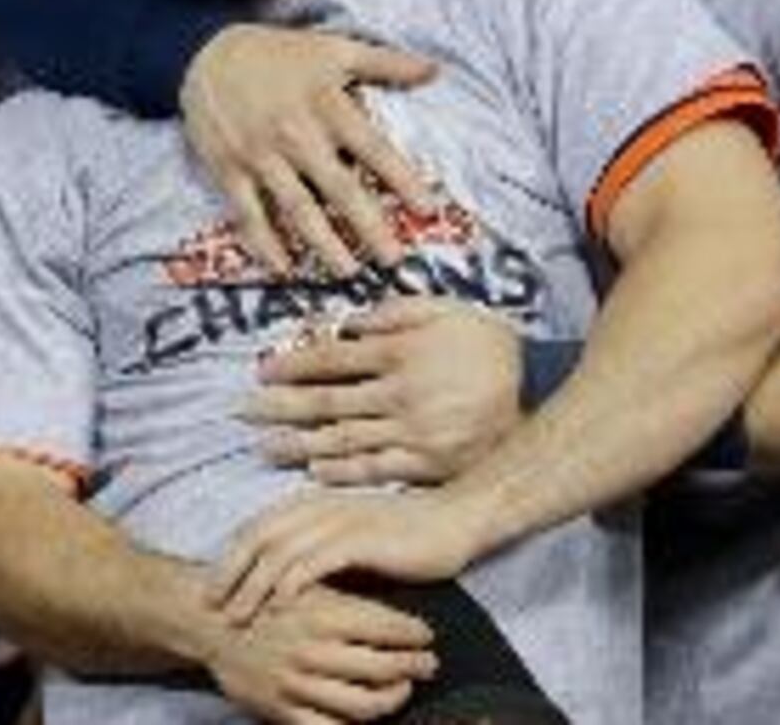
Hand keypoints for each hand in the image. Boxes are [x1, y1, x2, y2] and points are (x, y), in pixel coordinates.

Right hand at [187, 24, 438, 276]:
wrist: (205, 53)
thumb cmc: (279, 54)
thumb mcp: (334, 48)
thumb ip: (385, 62)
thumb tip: (435, 70)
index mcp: (327, 104)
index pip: (373, 148)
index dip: (402, 179)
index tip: (427, 210)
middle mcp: (296, 134)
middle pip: (339, 188)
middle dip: (369, 227)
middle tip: (394, 259)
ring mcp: (260, 155)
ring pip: (297, 208)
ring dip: (324, 244)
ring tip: (349, 272)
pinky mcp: (229, 169)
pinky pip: (248, 213)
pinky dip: (264, 243)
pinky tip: (283, 268)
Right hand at [198, 581, 438, 724]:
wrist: (210, 621)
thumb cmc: (266, 597)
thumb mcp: (307, 584)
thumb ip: (347, 598)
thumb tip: (397, 612)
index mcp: (324, 612)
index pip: (389, 628)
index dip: (416, 635)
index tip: (427, 636)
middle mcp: (314, 650)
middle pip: (385, 669)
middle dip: (415, 668)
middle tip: (428, 664)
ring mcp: (298, 683)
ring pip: (365, 704)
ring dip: (393, 699)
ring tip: (402, 690)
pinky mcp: (281, 709)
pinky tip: (364, 716)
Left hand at [211, 487, 491, 625]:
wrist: (452, 522)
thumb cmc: (401, 534)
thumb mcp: (349, 536)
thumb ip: (315, 546)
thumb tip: (280, 577)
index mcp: (311, 502)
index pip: (255, 527)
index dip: (229, 558)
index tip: (212, 590)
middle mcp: (319, 505)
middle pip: (258, 536)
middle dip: (230, 573)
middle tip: (213, 606)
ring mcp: (339, 519)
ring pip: (280, 550)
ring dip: (254, 585)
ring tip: (238, 614)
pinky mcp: (361, 537)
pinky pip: (316, 559)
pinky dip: (293, 581)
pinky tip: (281, 604)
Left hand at [247, 298, 520, 486]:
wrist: (537, 392)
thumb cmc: (487, 345)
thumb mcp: (443, 309)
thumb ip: (394, 312)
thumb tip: (349, 322)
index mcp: (398, 351)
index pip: (330, 359)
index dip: (291, 366)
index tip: (260, 373)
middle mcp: (399, 392)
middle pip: (327, 401)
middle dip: (280, 407)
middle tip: (241, 412)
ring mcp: (413, 432)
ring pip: (343, 438)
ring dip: (298, 443)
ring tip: (264, 447)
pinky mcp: (427, 464)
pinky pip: (376, 469)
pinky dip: (342, 470)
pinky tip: (314, 470)